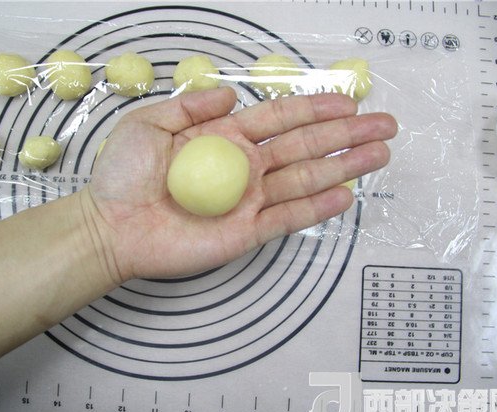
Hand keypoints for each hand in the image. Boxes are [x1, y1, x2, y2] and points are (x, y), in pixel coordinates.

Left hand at [85, 87, 396, 281]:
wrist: (110, 225)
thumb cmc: (124, 173)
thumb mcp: (151, 123)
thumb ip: (192, 106)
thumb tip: (231, 94)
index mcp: (225, 138)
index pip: (280, 119)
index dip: (315, 108)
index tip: (349, 100)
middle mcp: (244, 167)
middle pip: (305, 147)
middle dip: (346, 135)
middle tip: (385, 126)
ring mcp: (248, 201)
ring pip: (306, 180)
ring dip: (344, 168)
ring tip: (379, 156)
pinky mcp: (245, 233)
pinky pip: (288, 218)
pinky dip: (317, 208)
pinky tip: (345, 196)